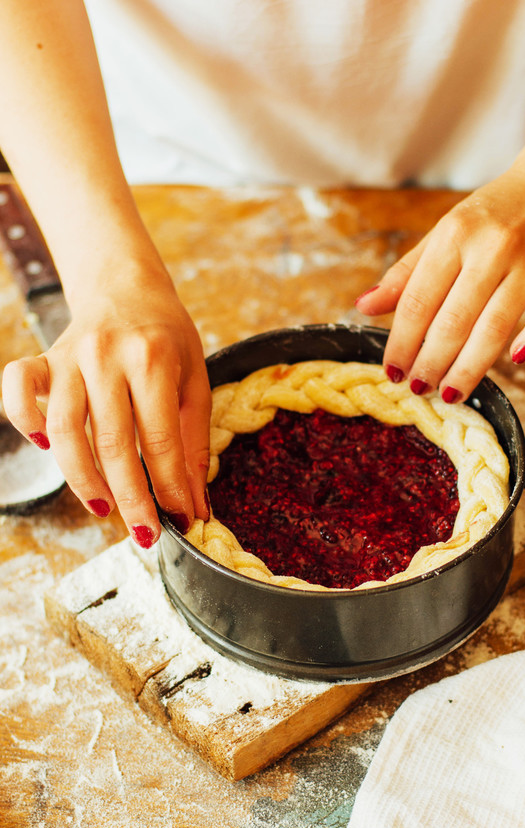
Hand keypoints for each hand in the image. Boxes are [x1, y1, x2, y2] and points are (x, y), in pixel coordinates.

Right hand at [1, 267, 210, 546]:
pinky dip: (24, 421)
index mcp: (153, 360)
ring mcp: (69, 356)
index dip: (169, 486)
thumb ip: (192, 441)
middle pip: (113, 443)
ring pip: (64, 430)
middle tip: (144, 532)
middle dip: (130, 497)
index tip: (180, 519)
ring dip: (82, 478)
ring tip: (102, 508)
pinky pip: (18, 390)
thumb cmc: (166, 338)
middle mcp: (107, 357)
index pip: (160, 439)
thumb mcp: (195, 381)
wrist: (127, 286)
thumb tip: (193, 502)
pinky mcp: (43, 358)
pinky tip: (48, 451)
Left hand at [355, 165, 524, 401]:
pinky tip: (516, 360)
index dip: (401, 341)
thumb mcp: (444, 233)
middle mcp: (492, 248)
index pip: (419, 300)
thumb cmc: (494, 214)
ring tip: (450, 393)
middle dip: (431, 362)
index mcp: (455, 235)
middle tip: (418, 389)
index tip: (392, 372)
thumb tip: (364, 306)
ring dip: (469, 367)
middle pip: (454, 320)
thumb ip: (405, 274)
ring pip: (495, 326)